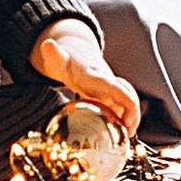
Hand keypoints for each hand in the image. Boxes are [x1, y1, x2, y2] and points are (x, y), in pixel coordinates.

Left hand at [29, 20, 141, 136]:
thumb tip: (48, 44)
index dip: (125, 98)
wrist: (78, 56)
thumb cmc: (68, 61)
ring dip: (132, 118)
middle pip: (128, 95)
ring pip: (128, 102)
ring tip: (127, 136)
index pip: (115, 86)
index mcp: (97, 76)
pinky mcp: (111, 97)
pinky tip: (121, 133)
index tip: (130, 113)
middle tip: (128, 132)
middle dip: (133, 113)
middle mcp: (108, 83)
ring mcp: (111, 90)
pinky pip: (123, 108)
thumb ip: (53, 54)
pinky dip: (125, 119)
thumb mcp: (58, 59)